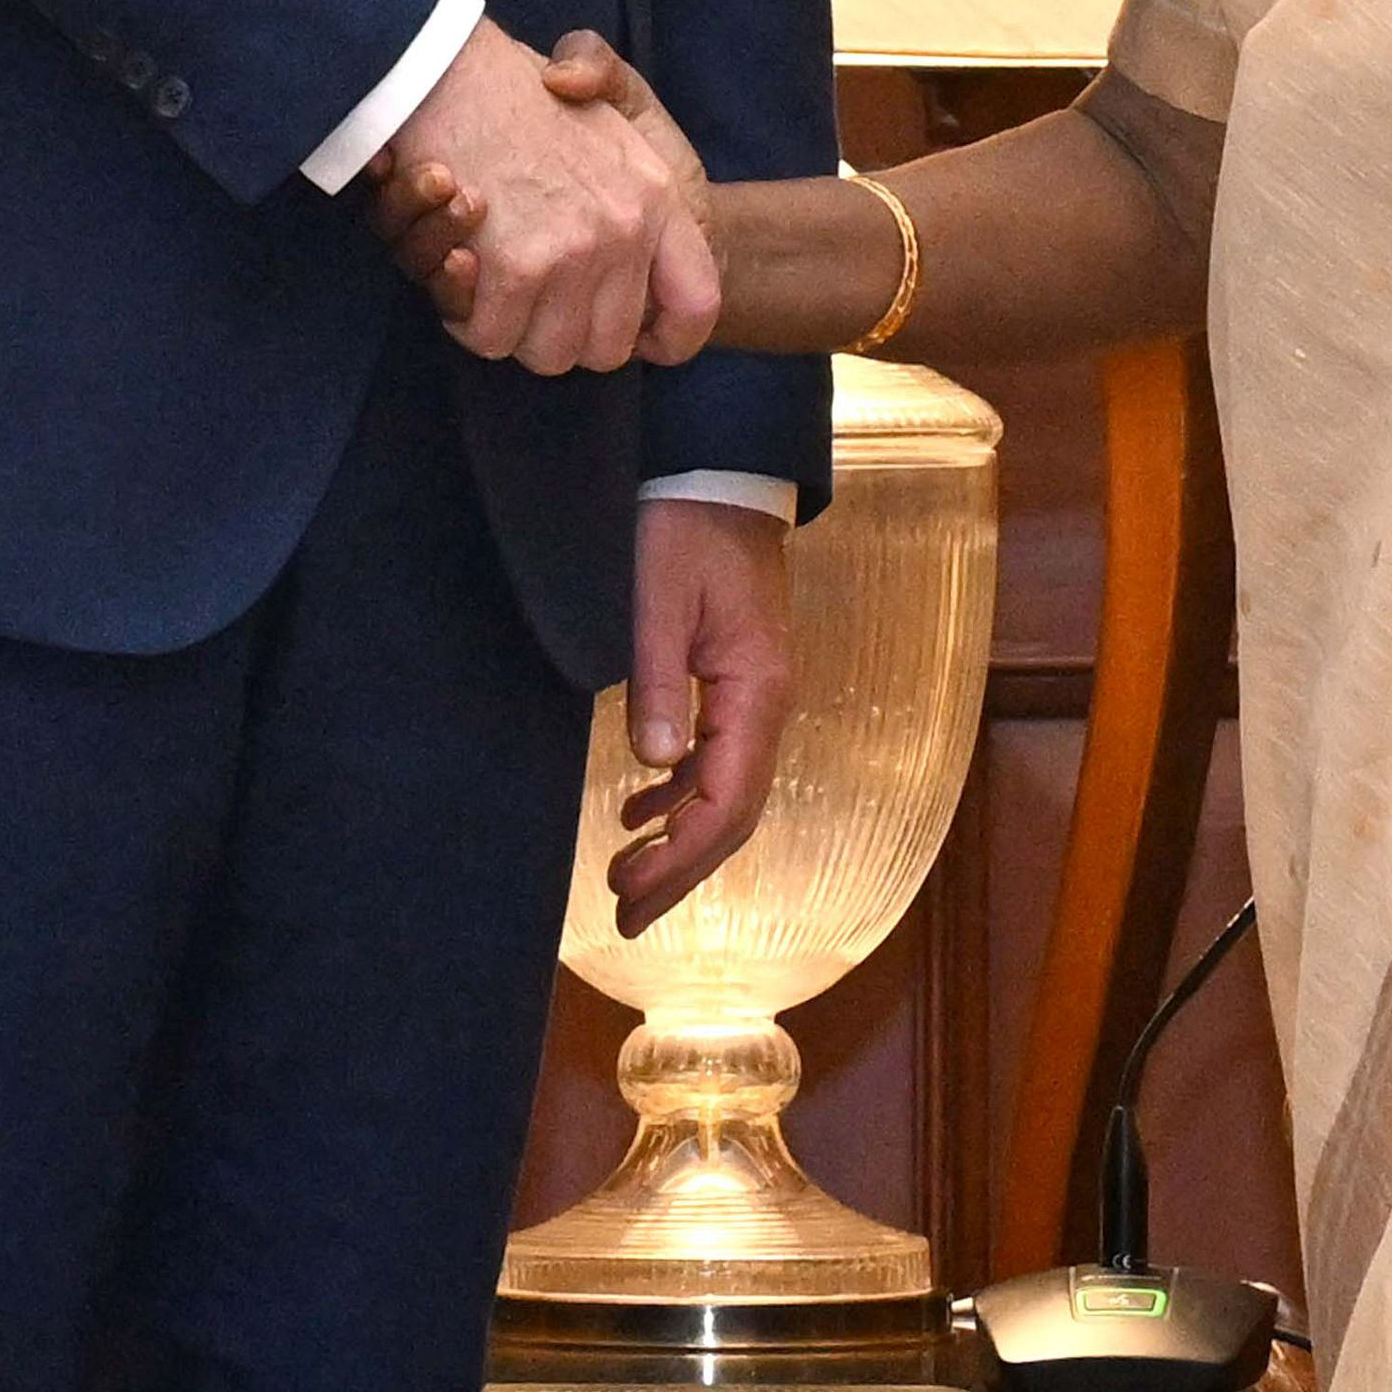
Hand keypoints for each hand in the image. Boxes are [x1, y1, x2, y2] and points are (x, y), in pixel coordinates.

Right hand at [364, 24, 715, 371]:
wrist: (449, 64)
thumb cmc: (528, 91)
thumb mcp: (612, 92)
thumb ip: (643, 142)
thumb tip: (618, 163)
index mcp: (659, 197)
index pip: (697, 303)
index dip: (671, 336)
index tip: (644, 339)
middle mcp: (625, 231)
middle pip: (606, 349)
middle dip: (567, 337)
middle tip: (536, 299)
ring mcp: (571, 252)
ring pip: (547, 353)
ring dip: (514, 331)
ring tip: (494, 281)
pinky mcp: (515, 269)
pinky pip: (491, 336)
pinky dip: (468, 319)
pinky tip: (463, 272)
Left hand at [610, 496, 794, 936]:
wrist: (721, 476)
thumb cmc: (687, 528)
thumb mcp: (659, 602)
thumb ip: (658, 684)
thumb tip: (654, 768)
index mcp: (756, 691)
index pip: (727, 802)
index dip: (680, 858)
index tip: (630, 894)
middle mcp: (768, 704)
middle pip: (733, 813)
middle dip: (681, 870)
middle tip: (625, 915)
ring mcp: (756, 696)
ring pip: (725, 793)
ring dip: (678, 838)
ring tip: (624, 877)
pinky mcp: (735, 683)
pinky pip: (714, 759)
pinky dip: (677, 795)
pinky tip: (637, 810)